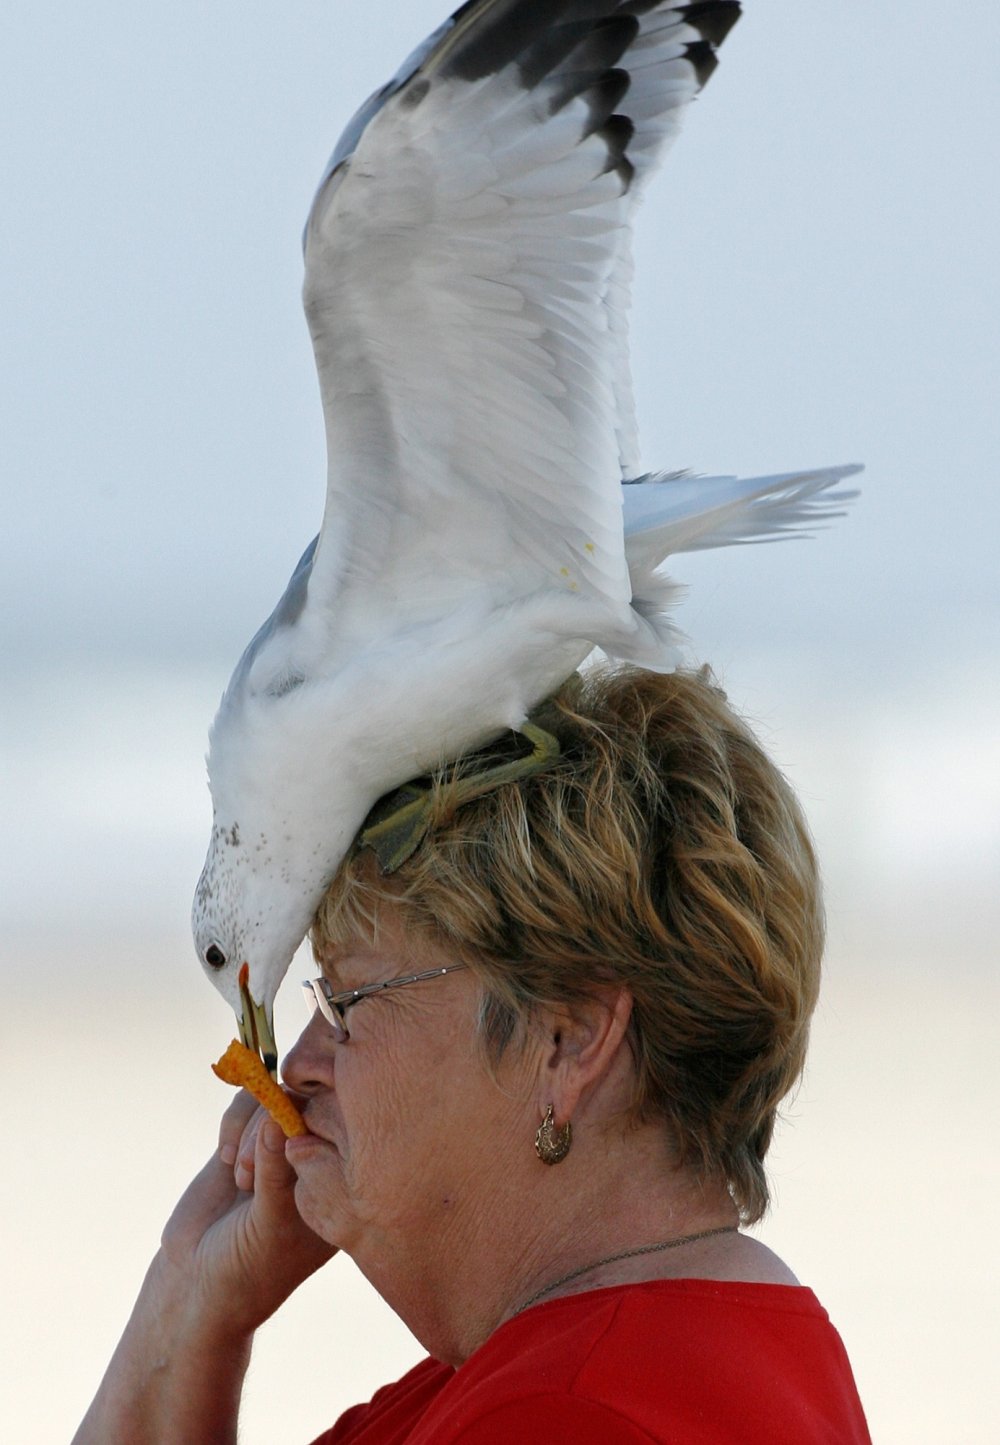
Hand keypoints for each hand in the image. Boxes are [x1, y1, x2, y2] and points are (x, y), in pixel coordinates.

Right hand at [157, 1090, 335, 1337]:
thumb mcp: (269, 1226)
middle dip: (276, 1123)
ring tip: (240, 1175)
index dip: (314, 1123)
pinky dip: (235, 1121)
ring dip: (252, 1126)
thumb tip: (279, 1115)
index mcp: (339, 1184)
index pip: (343, 1127)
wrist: (197, 1281)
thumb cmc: (248, 1267)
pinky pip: (248, 1101)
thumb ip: (276, 1173)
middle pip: (310, 1103)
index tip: (286, 1152)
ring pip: (277, 1096)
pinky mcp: (248, 1138)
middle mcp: (316, 1159)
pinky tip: (225, 1158)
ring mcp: (281, 1146)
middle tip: (249, 1172)